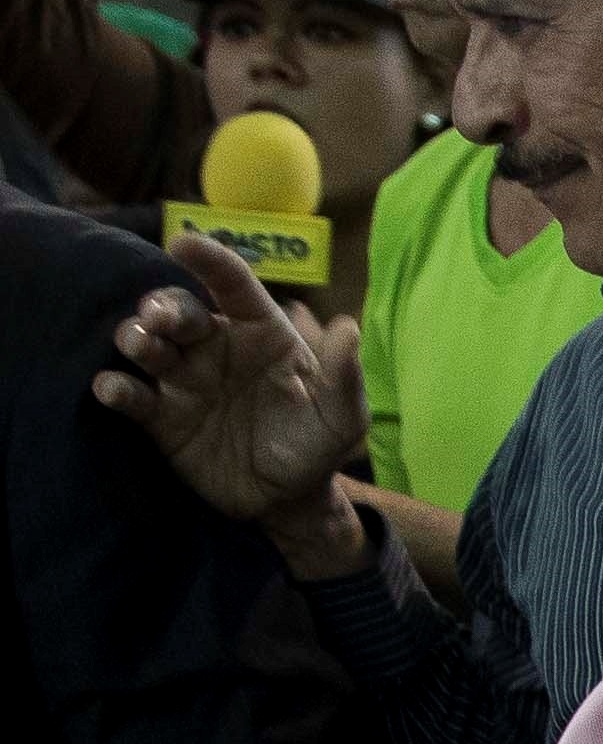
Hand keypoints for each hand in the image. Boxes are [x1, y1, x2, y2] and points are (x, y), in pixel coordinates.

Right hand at [91, 234, 371, 568]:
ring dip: (136, 337)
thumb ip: (344, 376)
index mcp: (261, 333)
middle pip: (180, 310)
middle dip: (164, 305)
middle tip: (160, 318)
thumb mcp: (342, 418)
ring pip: (147, 344)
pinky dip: (115, 387)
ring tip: (141, 345)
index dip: (210, 260)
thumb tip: (347, 327)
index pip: (234, 285)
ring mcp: (183, 379)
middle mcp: (215, 347)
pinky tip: (114, 389)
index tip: (183, 243)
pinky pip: (130, 394)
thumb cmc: (317, 446)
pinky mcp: (159, 416)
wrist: (286, 500)